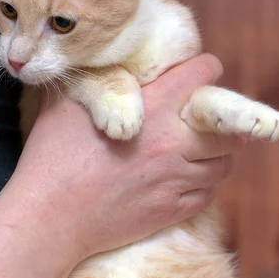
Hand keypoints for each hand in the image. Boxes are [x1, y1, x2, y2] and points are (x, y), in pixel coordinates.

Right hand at [11, 54, 242, 258]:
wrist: (51, 216)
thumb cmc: (52, 157)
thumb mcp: (66, 103)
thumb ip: (92, 80)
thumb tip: (95, 61)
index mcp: (153, 108)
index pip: (203, 74)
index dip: (206, 69)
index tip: (200, 73)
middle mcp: (172, 143)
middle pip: (227, 129)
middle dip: (220, 123)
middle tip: (204, 122)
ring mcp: (174, 181)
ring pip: (223, 165)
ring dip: (215, 156)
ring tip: (198, 153)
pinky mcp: (170, 211)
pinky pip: (207, 195)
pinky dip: (202, 186)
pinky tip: (184, 181)